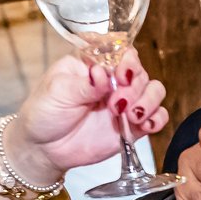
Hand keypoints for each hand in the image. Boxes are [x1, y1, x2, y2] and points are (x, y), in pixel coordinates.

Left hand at [8, 48, 171, 182]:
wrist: (44, 149)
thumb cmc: (44, 113)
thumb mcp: (56, 92)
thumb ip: (83, 84)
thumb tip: (102, 74)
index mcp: (93, 63)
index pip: (121, 50)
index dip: (127, 60)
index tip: (121, 75)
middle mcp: (113, 79)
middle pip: (140, 71)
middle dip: (134, 87)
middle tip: (115, 104)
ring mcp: (125, 102)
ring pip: (154, 90)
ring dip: (148, 101)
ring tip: (130, 115)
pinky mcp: (133, 125)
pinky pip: (157, 117)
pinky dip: (156, 119)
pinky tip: (144, 125)